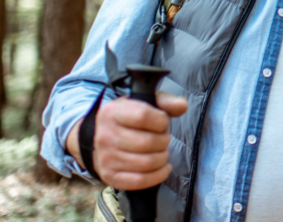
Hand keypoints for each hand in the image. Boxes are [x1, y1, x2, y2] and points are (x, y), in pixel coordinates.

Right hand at [68, 92, 187, 189]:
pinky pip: (140, 181)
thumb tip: (182, 105)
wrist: (100, 137)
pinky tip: (163, 167)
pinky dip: (158, 176)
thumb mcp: (144, 102)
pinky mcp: (110, 176)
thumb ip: (165, 101)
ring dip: (162, 158)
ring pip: (146, 163)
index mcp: (113, 113)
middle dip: (164, 141)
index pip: (143, 117)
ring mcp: (106, 157)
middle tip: (163, 139)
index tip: (162, 122)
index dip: (161, 121)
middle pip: (148, 143)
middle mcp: (105, 135)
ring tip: (161, 152)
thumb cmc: (128, 119)